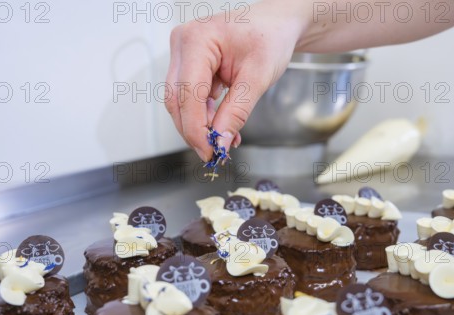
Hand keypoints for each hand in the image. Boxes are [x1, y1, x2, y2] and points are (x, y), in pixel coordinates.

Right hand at [165, 0, 311, 160]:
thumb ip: (236, 112)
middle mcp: (183, 43)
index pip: (188, 93)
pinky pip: (189, 96)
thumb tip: (221, 142)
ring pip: (180, 101)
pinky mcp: (188, 64)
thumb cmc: (270, 37)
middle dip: (193, 129)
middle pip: (177, 99)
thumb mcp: (257, 78)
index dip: (195, 128)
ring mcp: (182, 53)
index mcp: (197, 39)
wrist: (276, 24)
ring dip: (199, 124)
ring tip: (223, 138)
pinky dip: (203, 115)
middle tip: (213, 151)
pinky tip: (220, 125)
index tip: (209, 150)